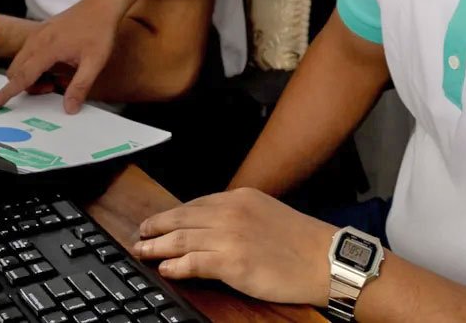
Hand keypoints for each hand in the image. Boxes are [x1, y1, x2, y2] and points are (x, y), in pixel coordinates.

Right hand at [0, 0, 125, 112]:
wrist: (100, 4)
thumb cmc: (99, 31)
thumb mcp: (95, 62)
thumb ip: (80, 86)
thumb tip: (69, 109)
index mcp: (47, 50)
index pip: (21, 77)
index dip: (6, 93)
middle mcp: (36, 41)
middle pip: (16, 71)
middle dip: (25, 86)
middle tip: (51, 88)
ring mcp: (37, 34)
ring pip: (19, 61)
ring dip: (28, 75)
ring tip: (55, 78)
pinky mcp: (41, 30)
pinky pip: (26, 52)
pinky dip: (31, 64)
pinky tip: (53, 65)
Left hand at [135, 188, 334, 305]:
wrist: (325, 259)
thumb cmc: (302, 242)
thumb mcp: (267, 214)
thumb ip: (239, 216)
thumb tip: (213, 227)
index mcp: (240, 197)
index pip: (196, 204)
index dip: (172, 214)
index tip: (158, 221)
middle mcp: (231, 212)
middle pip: (182, 218)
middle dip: (156, 226)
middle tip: (139, 233)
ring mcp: (230, 237)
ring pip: (182, 239)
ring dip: (157, 246)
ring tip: (142, 250)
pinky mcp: (233, 262)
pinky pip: (194, 262)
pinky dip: (176, 265)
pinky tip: (165, 268)